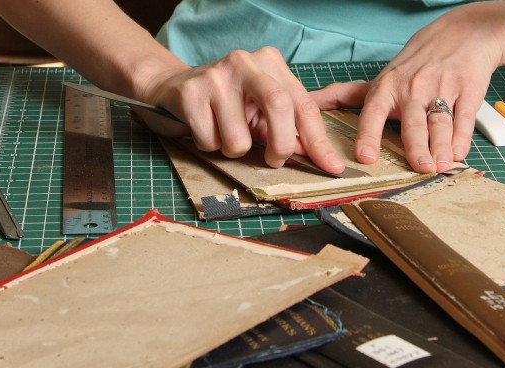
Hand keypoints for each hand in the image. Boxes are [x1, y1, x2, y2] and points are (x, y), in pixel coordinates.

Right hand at [140, 47, 344, 173]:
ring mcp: (216, 76)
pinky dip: (210, 146)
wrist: (173, 87)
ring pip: (239, 139)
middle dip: (281, 146)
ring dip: (234, 150)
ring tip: (225, 133)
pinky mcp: (191, 93)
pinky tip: (205, 128)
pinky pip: (211, 141)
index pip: (303, 104)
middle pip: (278, 107)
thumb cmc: (226, 102)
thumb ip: (287, 128)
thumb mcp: (260, 109)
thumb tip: (314, 156)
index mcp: (270, 63)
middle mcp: (245, 62)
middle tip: (273, 160)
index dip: (318, 140)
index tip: (331, 167)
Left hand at [310, 7, 500, 172]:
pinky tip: (457, 154)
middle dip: (416, 146)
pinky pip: (464, 118)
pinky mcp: (467, 91)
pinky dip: (462, 138)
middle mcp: (413, 89)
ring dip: (441, 147)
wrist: (461, 35)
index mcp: (387, 88)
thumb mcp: (380, 77)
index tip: (365, 157)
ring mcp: (441, 90)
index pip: (373, 112)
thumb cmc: (414, 64)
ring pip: (440, 123)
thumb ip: (345, 95)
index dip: (369, 135)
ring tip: (439, 166)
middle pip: (413, 123)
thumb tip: (308, 104)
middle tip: (420, 168)